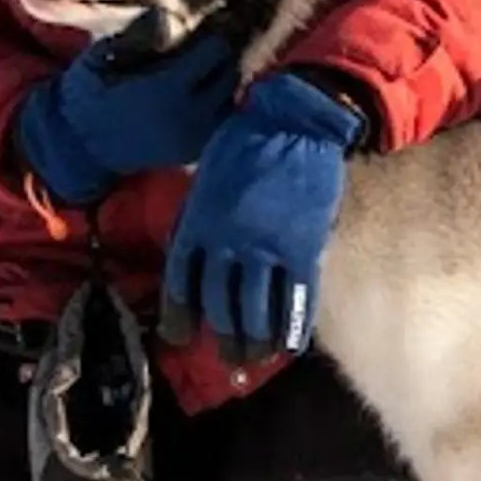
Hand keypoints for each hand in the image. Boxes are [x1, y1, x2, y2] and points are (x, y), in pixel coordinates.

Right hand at [12, 21, 241, 207]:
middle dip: (221, 60)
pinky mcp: (191, 153)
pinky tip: (198, 97)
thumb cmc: (85, 100)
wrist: (79, 150)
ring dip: (222, 85)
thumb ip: (132, 38)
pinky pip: (219, 123)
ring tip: (203, 74)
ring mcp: (193, 138)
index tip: (202, 33)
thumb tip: (163, 14)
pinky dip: (217, 108)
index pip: (215, 52)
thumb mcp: (97, 61)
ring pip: (231, 101)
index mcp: (167, 89)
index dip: (210, 38)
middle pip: (230, 76)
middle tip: (205, 52)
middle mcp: (189, 116)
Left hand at [159, 72, 361, 356]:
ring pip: (257, 310)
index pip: (182, 283)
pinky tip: (290, 345)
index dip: (180, 315)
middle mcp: (227, 244)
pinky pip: (297, 299)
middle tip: (228, 359)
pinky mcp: (303, 249)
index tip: (177, 338)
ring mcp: (267, 249)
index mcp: (198, 224)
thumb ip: (199, 220)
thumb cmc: (244, 143)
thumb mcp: (205, 180)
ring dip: (255, 341)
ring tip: (255, 358)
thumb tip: (198, 257)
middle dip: (224, 338)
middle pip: (220, 306)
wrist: (294, 122)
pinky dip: (294, 326)